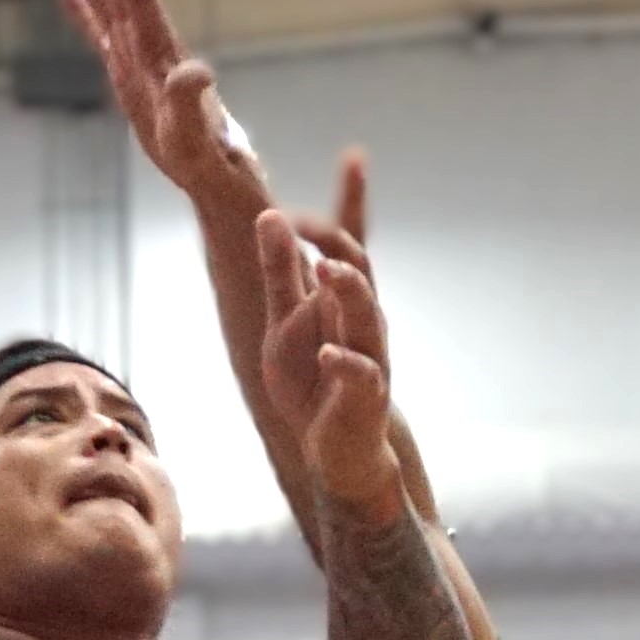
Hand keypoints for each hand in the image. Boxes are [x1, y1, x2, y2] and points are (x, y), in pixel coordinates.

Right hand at [56, 0, 266, 205]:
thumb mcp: (196, 140)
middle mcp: (146, 45)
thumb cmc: (208, 164)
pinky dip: (83, 9)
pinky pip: (99, 32)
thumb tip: (198, 71)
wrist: (214, 178)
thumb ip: (192, 105)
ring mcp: (134, 57)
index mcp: (160, 55)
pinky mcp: (126, 75)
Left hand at [256, 204, 403, 521]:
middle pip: (360, 272)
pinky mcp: (367, 396)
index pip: (349, 244)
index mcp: (344, 298)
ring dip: (351, 291)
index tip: (317, 189)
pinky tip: (326, 354)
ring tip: (328, 269)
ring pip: (368, 317)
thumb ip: (282, 271)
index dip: (341, 210)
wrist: (338, 450)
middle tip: (308, 224)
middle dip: (339, 245)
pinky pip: (362, 375)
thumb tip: (270, 213)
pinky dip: (345, 363)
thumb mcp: (285, 322)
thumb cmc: (313, 384)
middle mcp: (363, 320)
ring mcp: (369, 357)